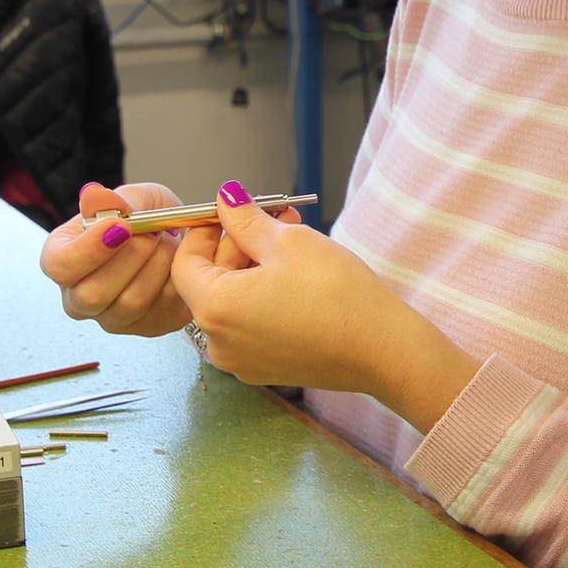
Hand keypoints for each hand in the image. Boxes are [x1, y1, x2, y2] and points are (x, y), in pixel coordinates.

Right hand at [40, 181, 307, 338]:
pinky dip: (175, 284)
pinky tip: (178, 264)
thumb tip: (92, 195)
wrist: (178, 237)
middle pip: (92, 294)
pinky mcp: (145, 328)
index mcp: (63, 259)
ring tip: (168, 242)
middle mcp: (79, 297)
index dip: (89, 249)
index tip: (122, 226)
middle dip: (131, 258)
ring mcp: (111, 318)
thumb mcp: (133, 199)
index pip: (60, 265)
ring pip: (129, 304)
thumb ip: (114, 201)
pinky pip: (160, 313)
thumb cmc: (146, 218)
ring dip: (156, 268)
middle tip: (153, 232)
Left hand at [169, 182, 478, 424]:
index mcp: (214, 308)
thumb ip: (246, 219)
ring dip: (252, 269)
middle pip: (210, 282)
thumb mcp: (288, 241)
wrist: (382, 350)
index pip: (185, 262)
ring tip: (291, 242)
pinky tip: (294, 279)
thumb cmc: (336, 293)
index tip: (230, 213)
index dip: (204, 231)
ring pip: (232, 303)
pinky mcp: (265, 370)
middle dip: (237, 245)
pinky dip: (262, 299)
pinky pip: (250, 326)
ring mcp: (240, 361)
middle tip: (273, 218)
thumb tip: (225, 197)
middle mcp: (218, 342)